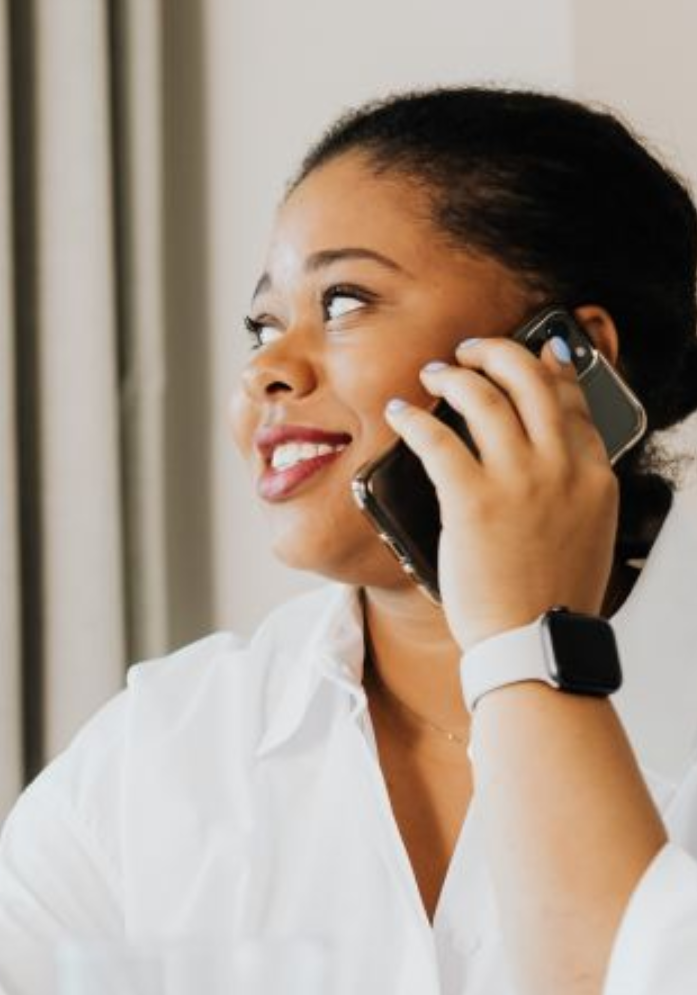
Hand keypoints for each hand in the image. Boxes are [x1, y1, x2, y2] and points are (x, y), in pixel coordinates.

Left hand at [385, 335, 618, 648]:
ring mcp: (518, 481)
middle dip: (498, 354)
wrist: (533, 644)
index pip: (572, 402)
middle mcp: (561, 468)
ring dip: (453, 377)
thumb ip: (572, 493)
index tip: (538, 354)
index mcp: (594, 477)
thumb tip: (548, 470)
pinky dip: (413, 418)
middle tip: (473, 350)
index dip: (551, 370)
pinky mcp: (472, 500)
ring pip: (482, 398)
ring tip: (434, 374)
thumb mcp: (584, 537)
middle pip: (530, 381)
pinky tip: (400, 413)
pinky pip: (436, 439)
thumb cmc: (549, 603)